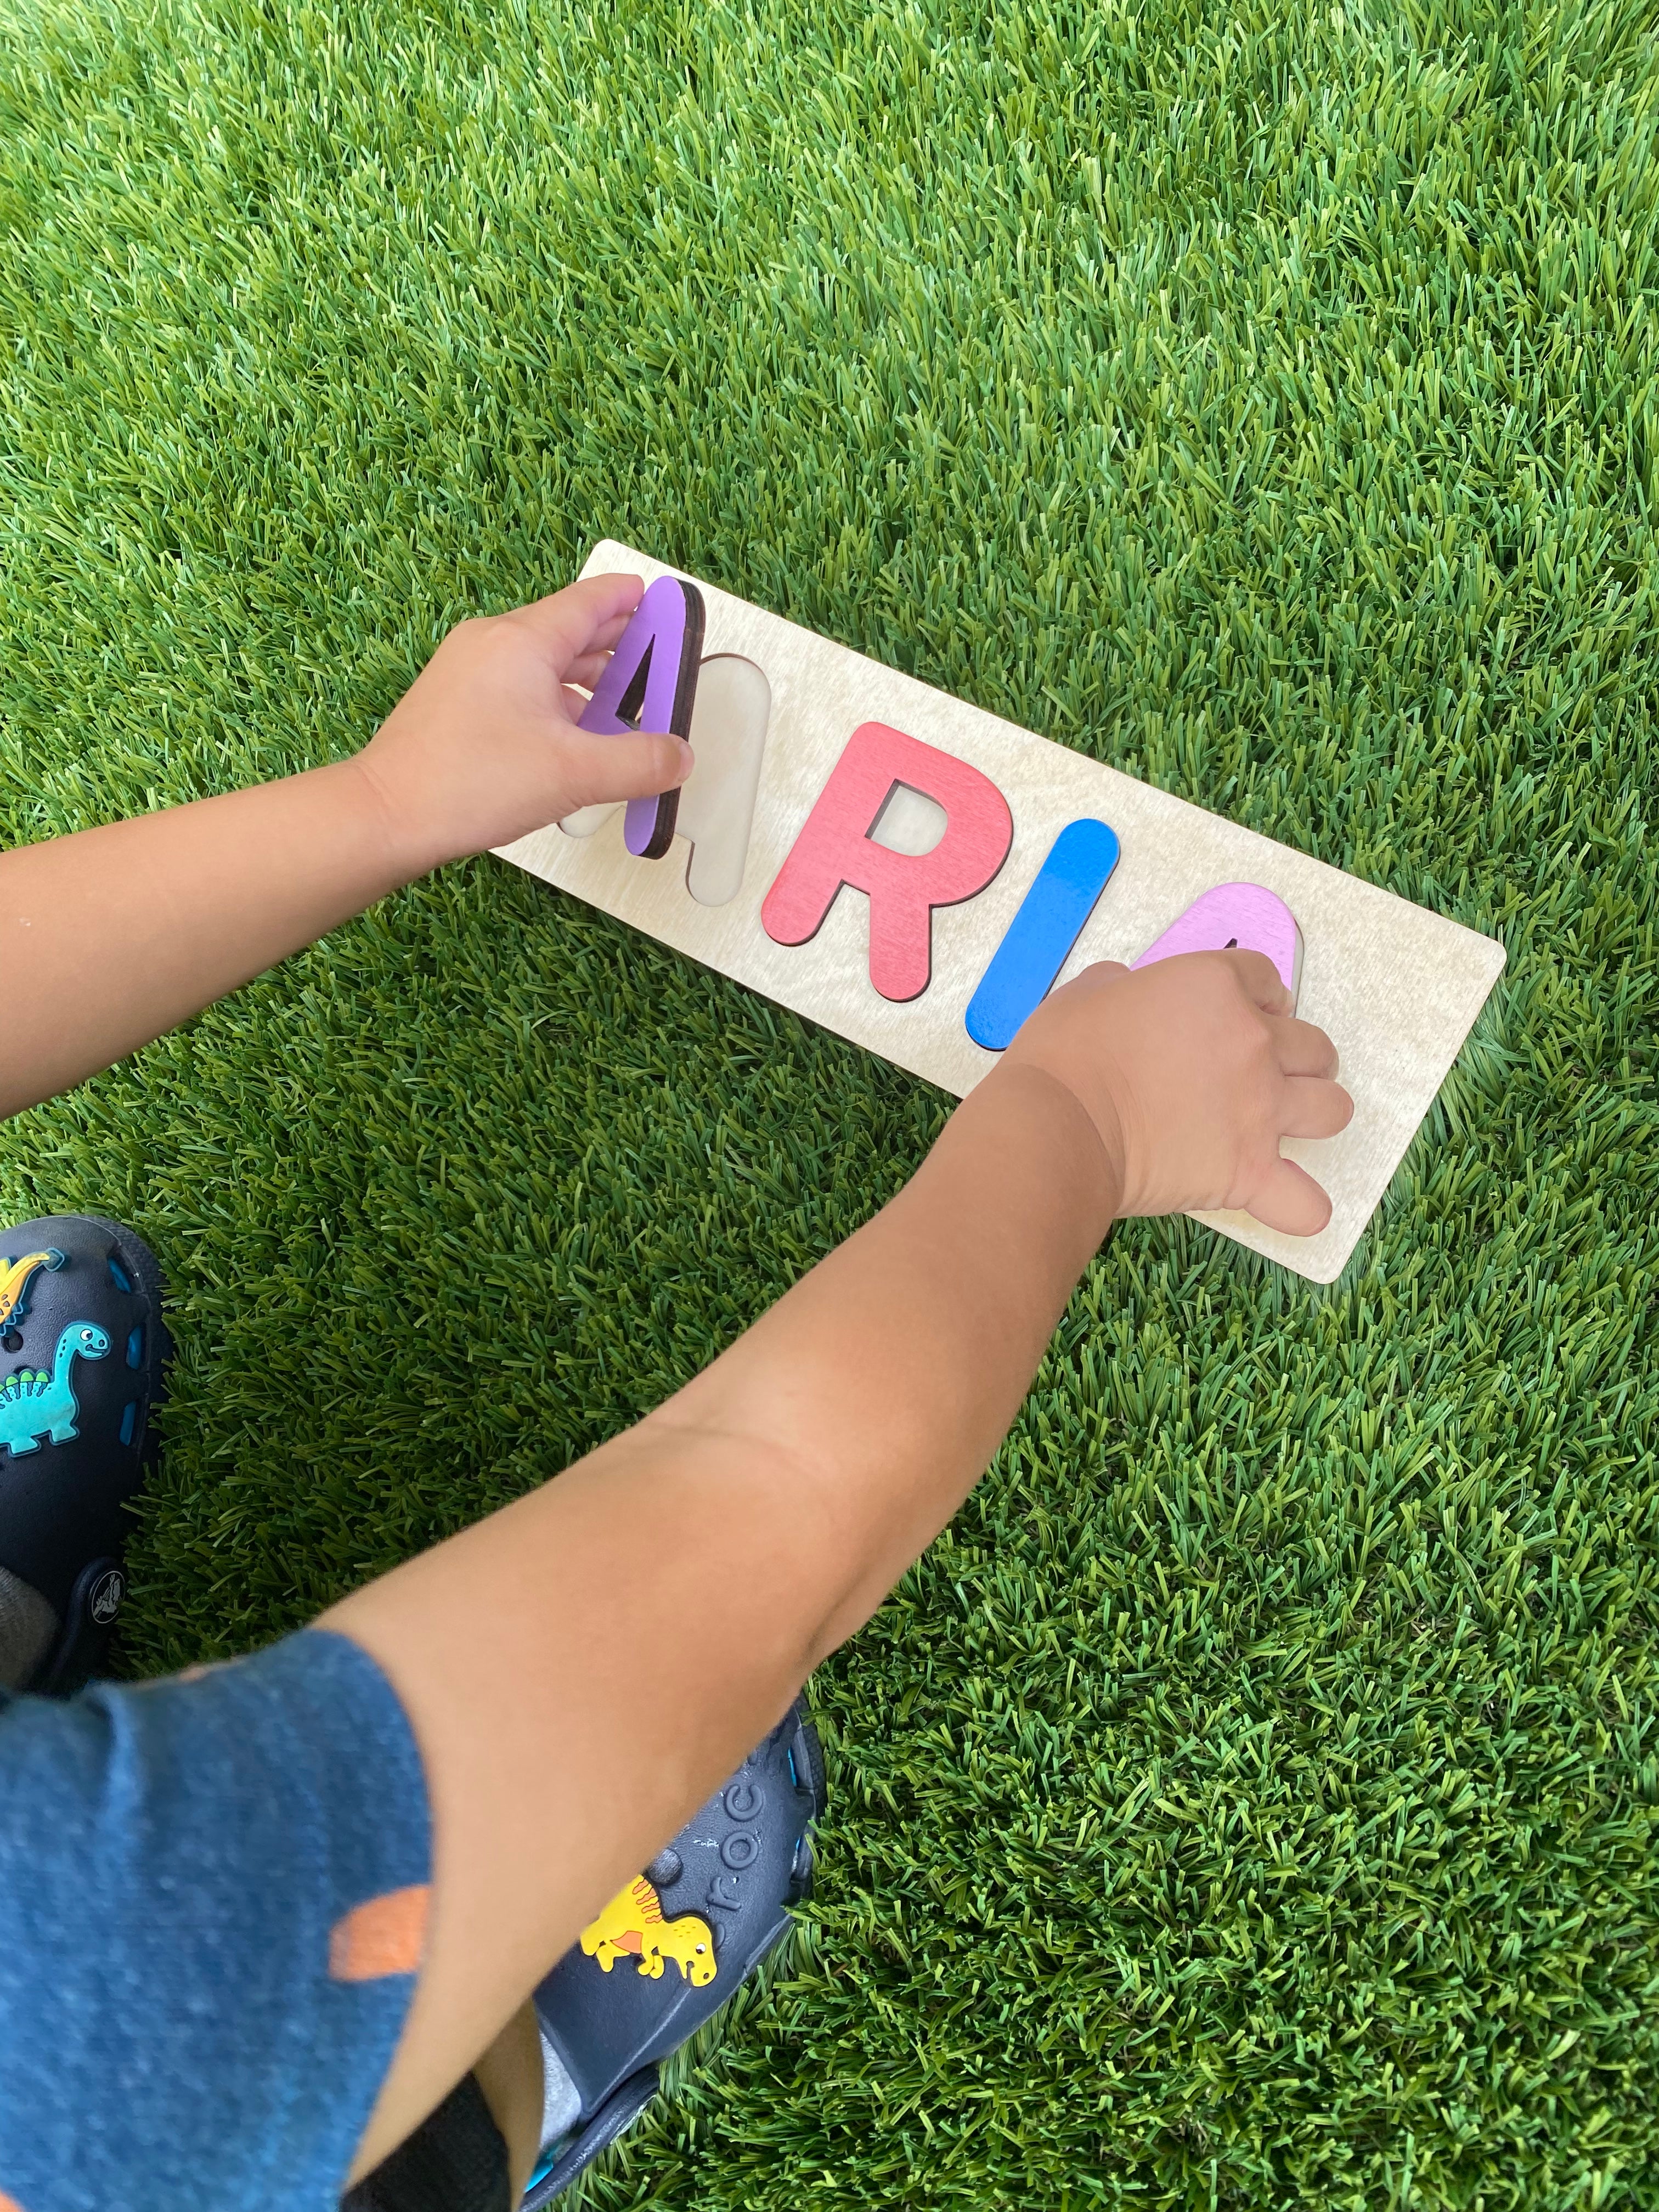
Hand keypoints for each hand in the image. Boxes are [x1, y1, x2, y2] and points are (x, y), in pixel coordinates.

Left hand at [351, 575, 692, 874]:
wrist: (387, 815)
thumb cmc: (467, 782)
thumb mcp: (575, 773)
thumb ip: (639, 762)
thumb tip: (679, 756)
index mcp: (523, 641)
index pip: (591, 601)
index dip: (632, 599)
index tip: (659, 598)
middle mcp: (492, 645)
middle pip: (569, 631)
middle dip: (617, 646)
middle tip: (656, 660)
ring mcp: (469, 673)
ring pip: (543, 664)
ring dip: (586, 682)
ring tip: (623, 709)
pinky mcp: (456, 704)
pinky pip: (519, 689)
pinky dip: (554, 703)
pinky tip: (572, 738)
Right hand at [999, 951, 1352, 1234]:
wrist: (1057, 1126)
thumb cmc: (1062, 1056)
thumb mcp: (1088, 992)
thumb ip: (1123, 986)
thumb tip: (1127, 994)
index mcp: (1215, 988)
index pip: (1264, 979)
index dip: (1260, 997)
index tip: (1248, 1014)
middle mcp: (1252, 1043)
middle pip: (1312, 1046)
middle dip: (1296, 1059)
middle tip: (1264, 1076)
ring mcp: (1259, 1110)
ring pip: (1332, 1109)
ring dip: (1314, 1114)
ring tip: (1282, 1126)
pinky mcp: (1249, 1172)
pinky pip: (1306, 1202)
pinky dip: (1301, 1206)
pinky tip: (1283, 1201)